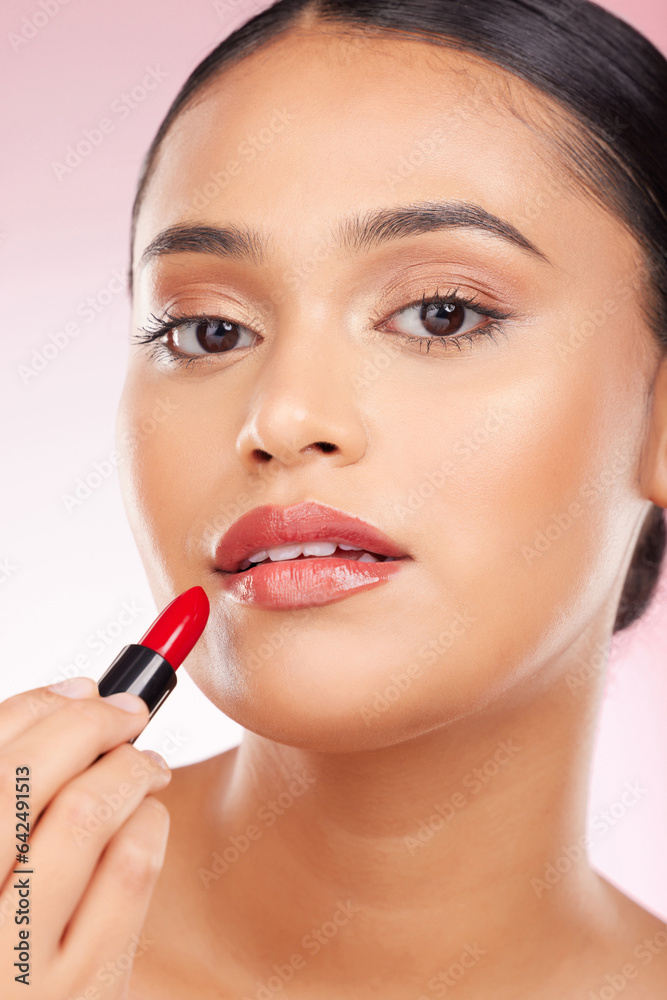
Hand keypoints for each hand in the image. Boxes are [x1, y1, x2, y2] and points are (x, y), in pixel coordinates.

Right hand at [0, 676, 171, 998]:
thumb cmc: (11, 932)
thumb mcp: (2, 854)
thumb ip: (16, 789)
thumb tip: (79, 693)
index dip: (37, 707)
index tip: (83, 688)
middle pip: (23, 779)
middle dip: (88, 724)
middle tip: (130, 711)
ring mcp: (18, 969)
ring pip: (85, 815)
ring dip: (128, 769)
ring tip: (146, 767)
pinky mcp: (85, 991)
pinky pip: (130, 871)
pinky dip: (147, 822)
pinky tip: (146, 820)